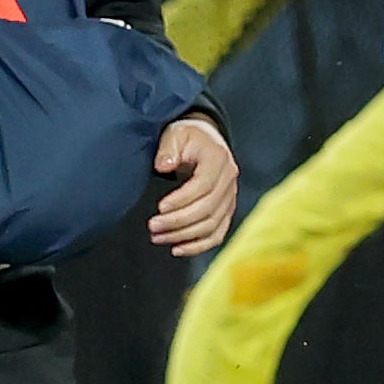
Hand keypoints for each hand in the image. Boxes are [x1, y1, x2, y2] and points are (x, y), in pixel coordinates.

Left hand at [149, 114, 238, 255]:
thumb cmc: (188, 137)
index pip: (204, 185)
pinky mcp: (226, 210)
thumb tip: (164, 166)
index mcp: (218, 159)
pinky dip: (199, 245)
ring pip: (212, 225)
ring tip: (158, 237)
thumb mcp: (175, 134)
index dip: (182, 200)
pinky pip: (217, 233)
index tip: (160, 207)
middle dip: (178, 221)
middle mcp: (229, 179)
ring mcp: (230, 197)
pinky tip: (178, 249)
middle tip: (152, 226)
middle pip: (208, 209)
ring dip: (184, 235)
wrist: (205, 140)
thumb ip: (168, 148)